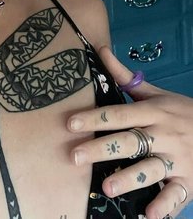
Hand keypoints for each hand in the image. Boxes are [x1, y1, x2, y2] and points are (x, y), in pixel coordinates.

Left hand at [67, 45, 191, 218]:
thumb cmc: (182, 111)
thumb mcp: (156, 93)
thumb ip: (125, 76)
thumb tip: (100, 50)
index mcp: (153, 111)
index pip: (119, 114)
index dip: (94, 118)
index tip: (70, 124)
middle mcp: (164, 134)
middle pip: (129, 141)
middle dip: (101, 149)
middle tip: (75, 157)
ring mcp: (177, 159)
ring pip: (151, 169)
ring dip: (130, 179)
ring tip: (107, 188)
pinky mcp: (189, 181)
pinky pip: (176, 195)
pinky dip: (165, 206)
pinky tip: (149, 216)